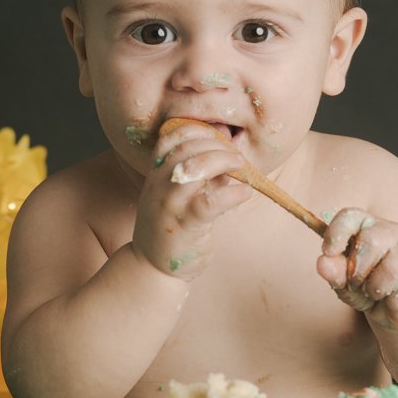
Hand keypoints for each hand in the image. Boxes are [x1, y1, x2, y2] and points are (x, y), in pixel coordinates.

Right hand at [134, 119, 248, 280]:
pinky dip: (233, 193)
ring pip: (195, 169)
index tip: (218, 138)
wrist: (152, 267)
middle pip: (186, 148)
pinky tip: (245, 193)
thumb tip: (227, 144)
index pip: (170, 138)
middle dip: (216, 145)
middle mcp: (158, 186)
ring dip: (223, 161)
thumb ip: (201, 171)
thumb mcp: (181, 194)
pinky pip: (210, 202)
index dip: (197, 130)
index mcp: (156, 174)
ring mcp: (170, 205)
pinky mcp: (185, 226)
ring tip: (241, 167)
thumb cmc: (173, 227)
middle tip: (236, 156)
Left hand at [316, 208, 397, 328]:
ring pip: (392, 267)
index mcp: (369, 227)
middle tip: (355, 283)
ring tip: (374, 292)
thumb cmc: (369, 290)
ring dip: (375, 288)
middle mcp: (394, 232)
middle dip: (356, 270)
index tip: (329, 252)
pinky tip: (394, 301)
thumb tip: (323, 262)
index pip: (351, 216)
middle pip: (371, 241)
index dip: (336, 233)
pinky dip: (393, 303)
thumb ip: (334, 272)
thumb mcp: (345, 283)